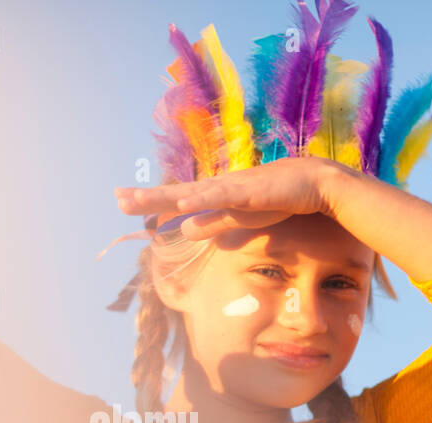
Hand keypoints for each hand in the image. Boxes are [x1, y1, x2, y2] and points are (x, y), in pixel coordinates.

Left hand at [114, 155, 352, 240]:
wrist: (315, 184)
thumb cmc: (279, 199)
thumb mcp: (239, 217)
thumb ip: (213, 223)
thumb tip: (183, 229)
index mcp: (215, 195)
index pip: (176, 198)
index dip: (151, 200)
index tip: (124, 201)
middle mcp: (218, 187)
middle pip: (176, 192)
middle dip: (146, 196)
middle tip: (116, 198)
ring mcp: (232, 186)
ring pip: (192, 192)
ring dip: (165, 196)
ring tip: (138, 199)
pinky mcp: (249, 190)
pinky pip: (222, 195)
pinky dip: (202, 198)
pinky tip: (182, 201)